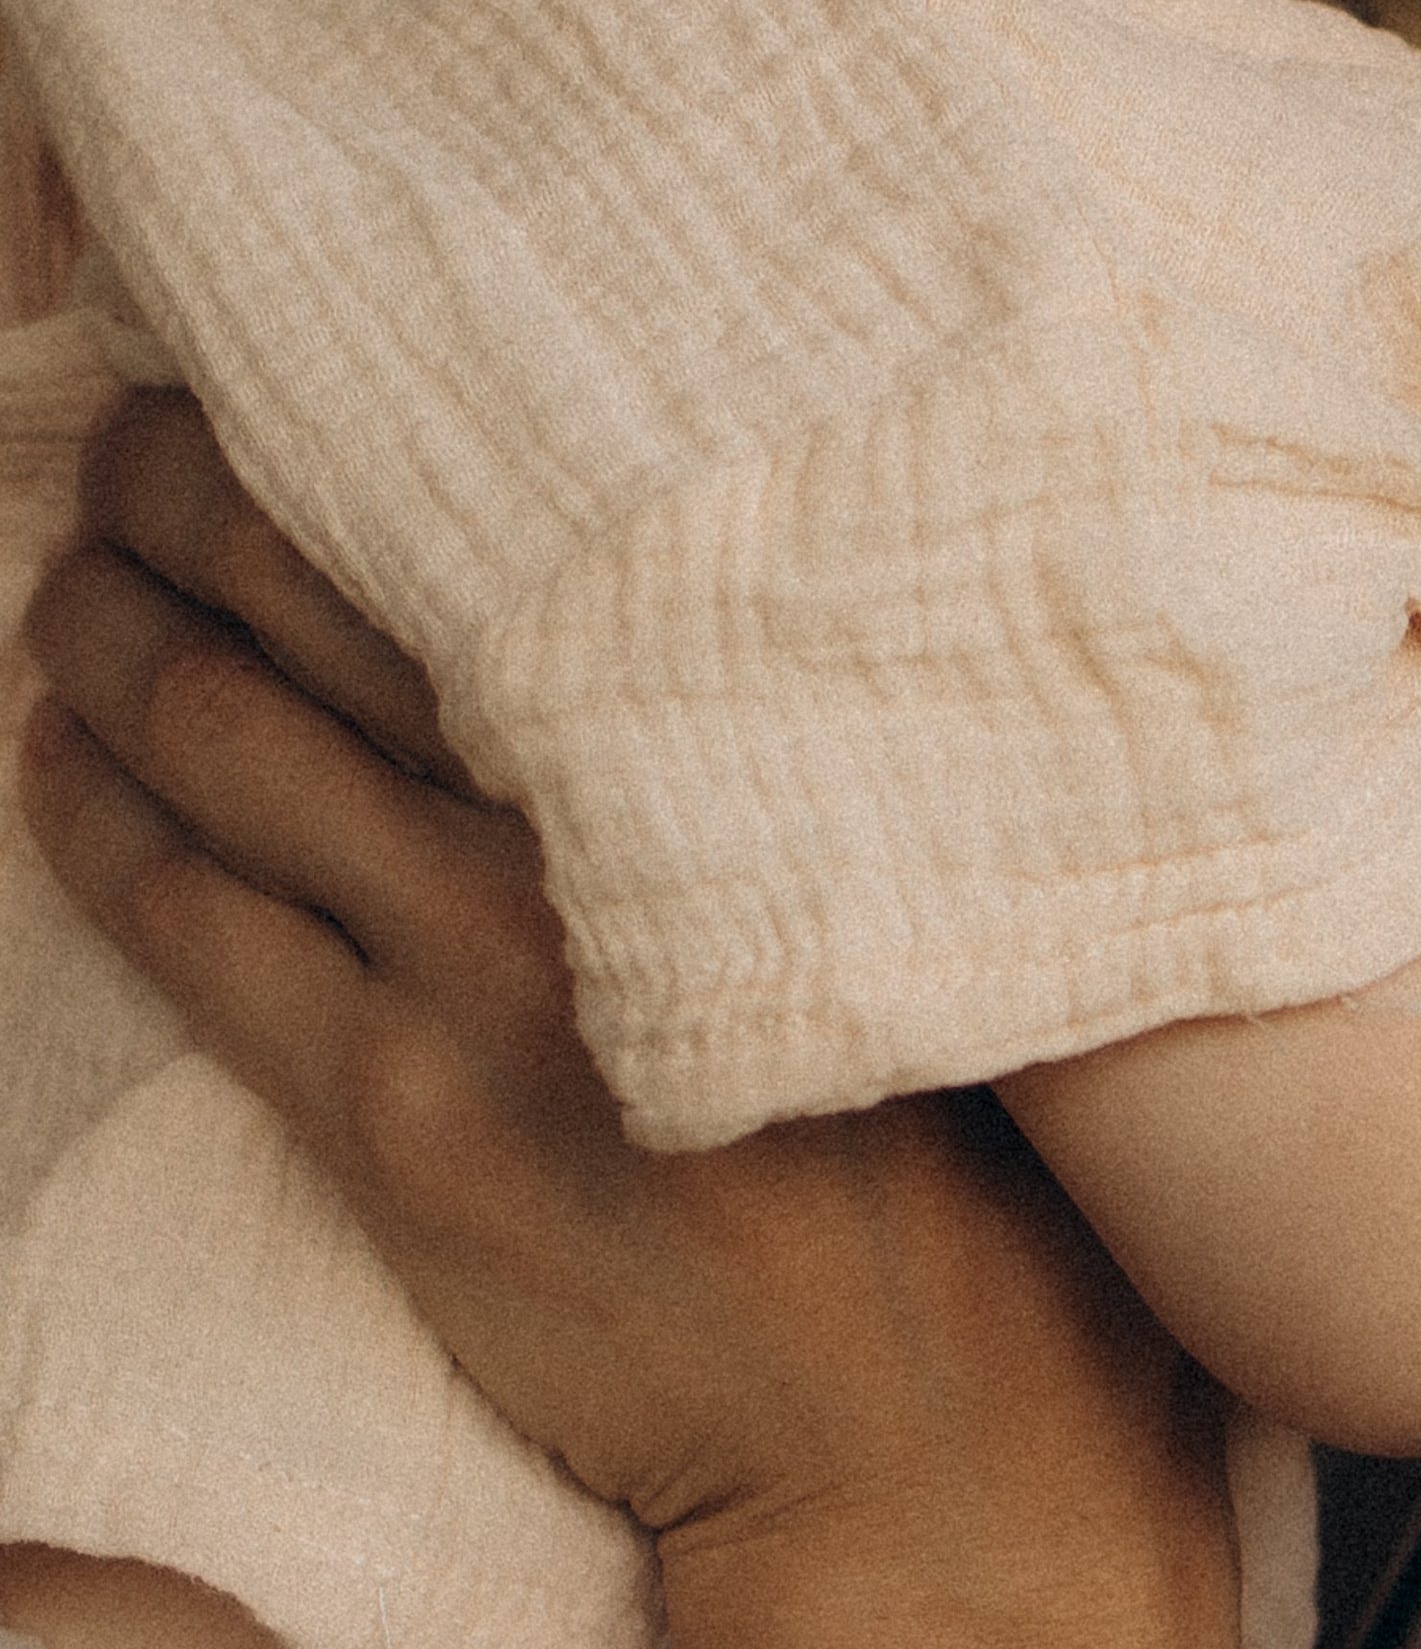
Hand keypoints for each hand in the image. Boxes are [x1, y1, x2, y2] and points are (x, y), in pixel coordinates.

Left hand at [21, 391, 1238, 1646]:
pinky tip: (53, 759)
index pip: (470, 535)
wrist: (924, 1426)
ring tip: (67, 576)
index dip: (336, 440)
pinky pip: (195, 930)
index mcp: (700, 748)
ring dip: (111, 645)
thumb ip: (777, 731)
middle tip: (128, 433)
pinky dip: (99, 824)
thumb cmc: (958, 1129)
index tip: (270, 366)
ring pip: (224, 753)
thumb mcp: (906, 876)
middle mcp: (569, 832)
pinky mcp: (392, 1121)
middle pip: (311, 615)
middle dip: (183, 507)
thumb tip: (673, 580)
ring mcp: (465, 979)